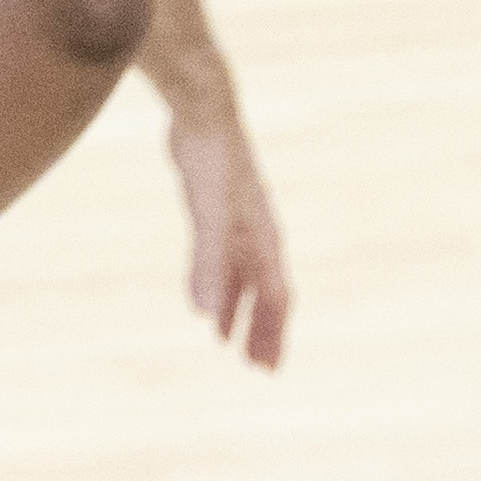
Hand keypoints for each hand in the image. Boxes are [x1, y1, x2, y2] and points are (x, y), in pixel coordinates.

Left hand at [166, 112, 289, 367]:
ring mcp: (240, 224)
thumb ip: (206, 265)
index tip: (268, 368)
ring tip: (226, 343)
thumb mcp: (207, 216)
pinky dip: (218, 284)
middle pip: (267, 296)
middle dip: (263, 333)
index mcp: (265, 241)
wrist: (204, 111)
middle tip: (257, 368)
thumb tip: (203, 316)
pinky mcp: (216, 212)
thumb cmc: (211, 161)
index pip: (277, 299)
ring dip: (240, 313)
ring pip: (245, 281)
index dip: (273, 335)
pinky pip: (223, 260)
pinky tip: (206, 298)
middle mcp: (259, 237)